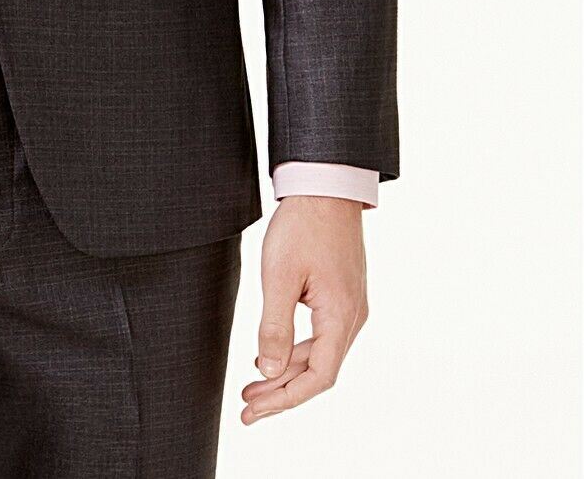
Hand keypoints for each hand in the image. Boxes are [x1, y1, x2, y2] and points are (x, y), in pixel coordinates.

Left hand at [241, 195, 367, 424]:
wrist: (325, 186)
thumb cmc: (303, 226)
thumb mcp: (280, 277)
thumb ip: (274, 327)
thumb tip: (267, 372)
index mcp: (341, 317)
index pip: (317, 378)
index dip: (284, 400)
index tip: (254, 411)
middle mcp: (352, 317)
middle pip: (318, 370)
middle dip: (280, 390)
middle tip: (246, 404)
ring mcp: (349, 306)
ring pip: (319, 353)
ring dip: (286, 370)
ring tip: (252, 384)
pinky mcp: (341, 294)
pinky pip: (321, 334)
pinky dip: (295, 348)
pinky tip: (272, 352)